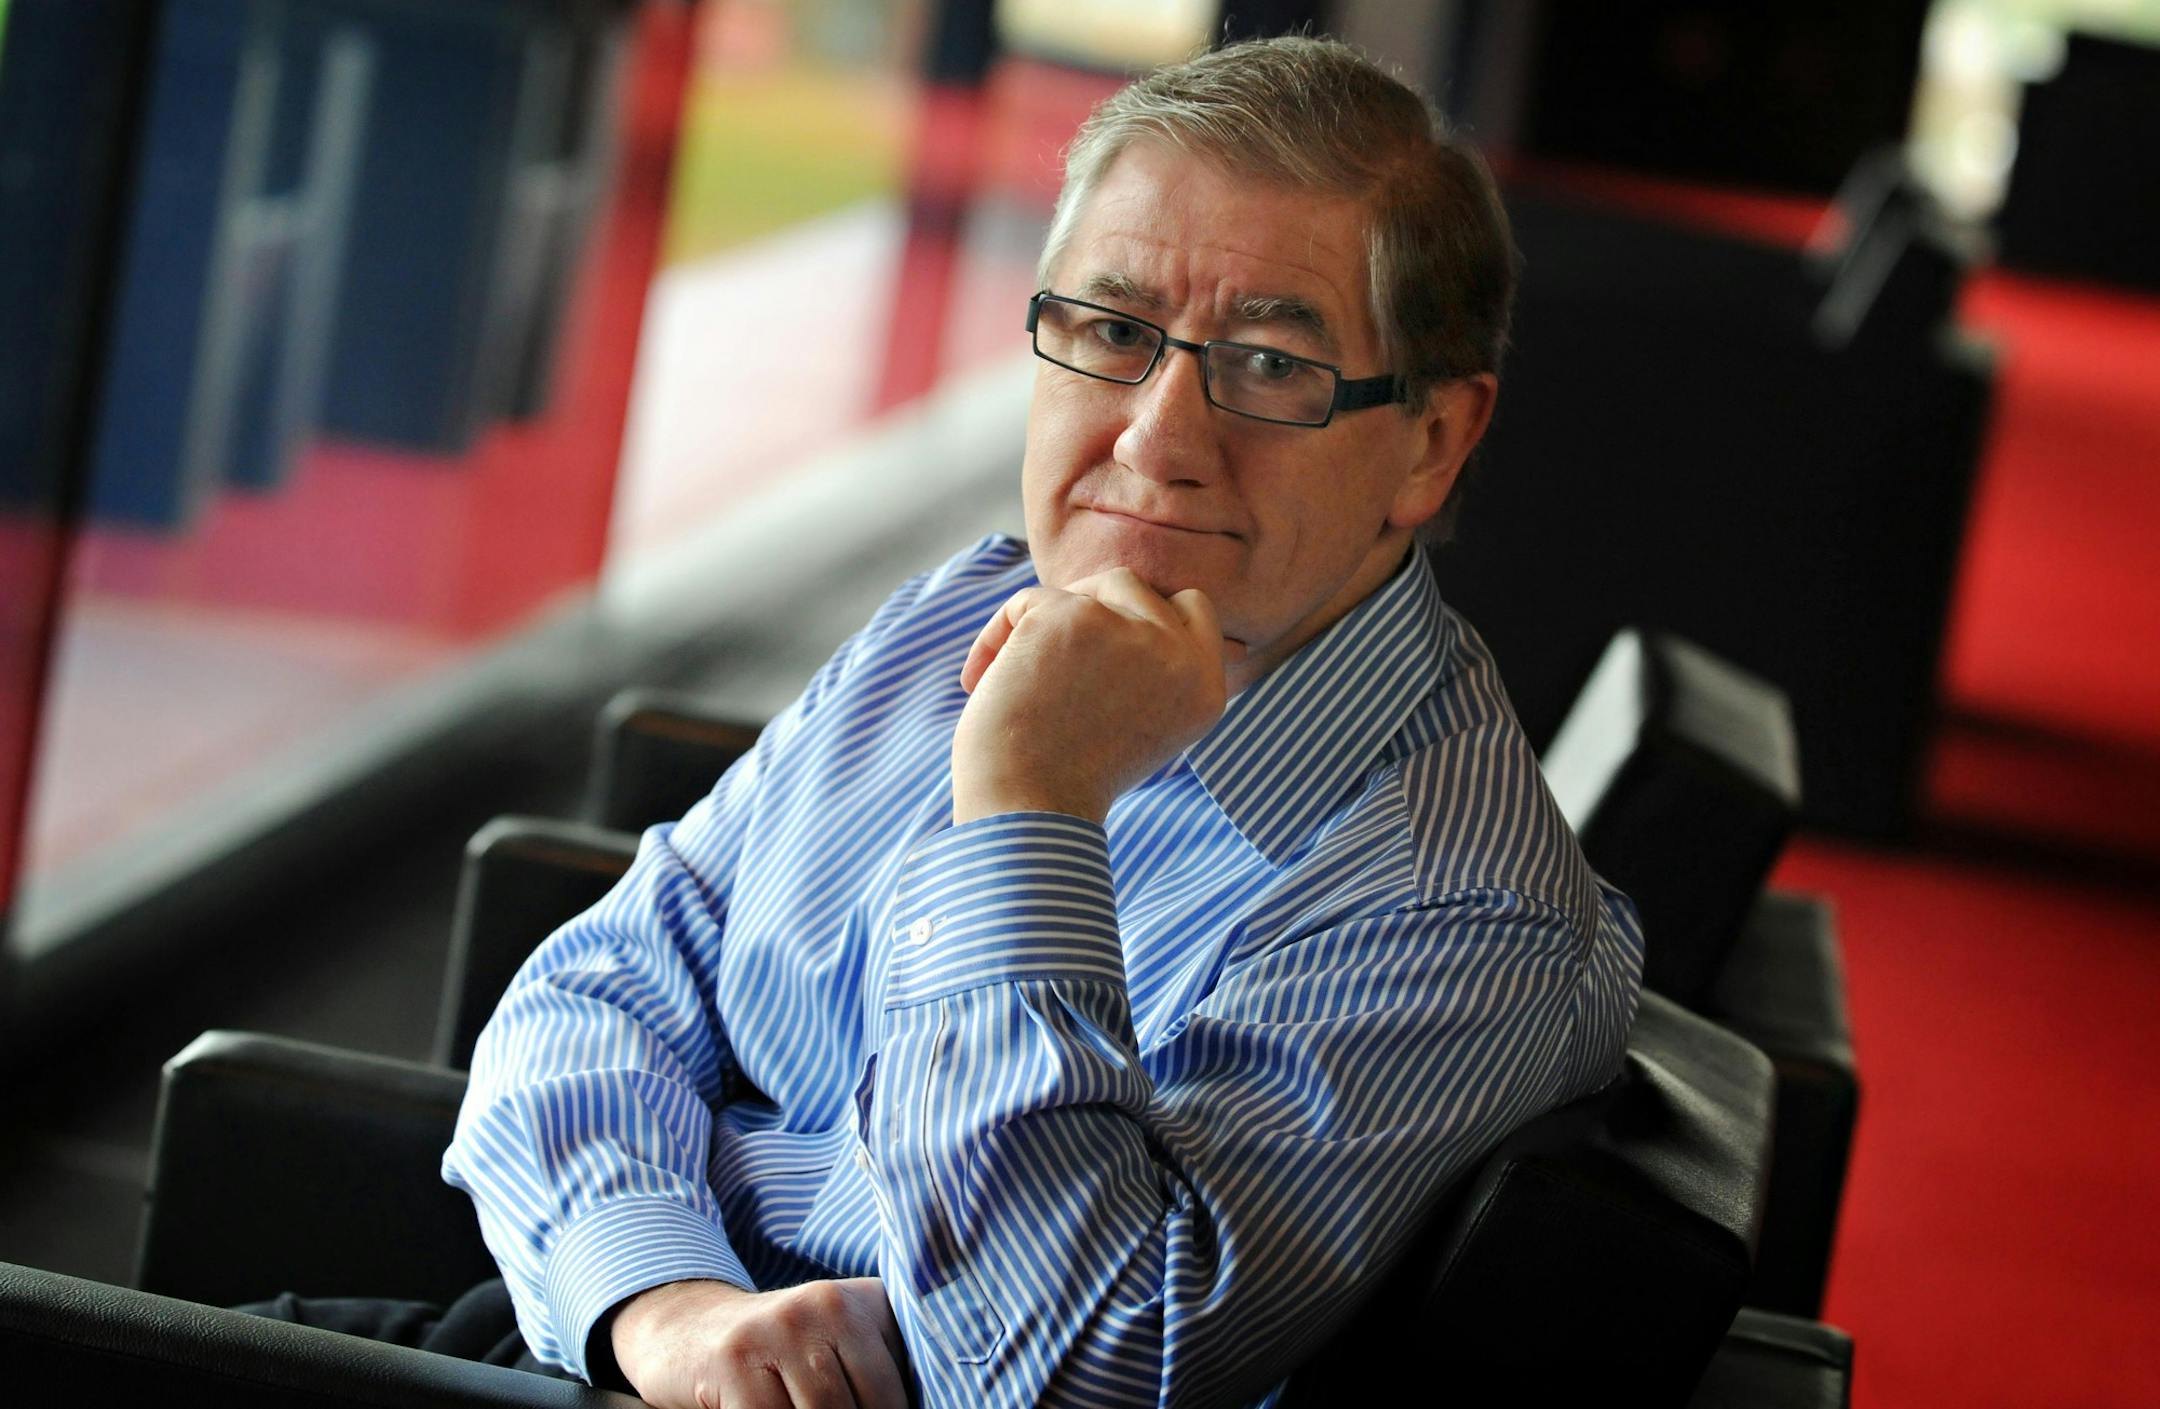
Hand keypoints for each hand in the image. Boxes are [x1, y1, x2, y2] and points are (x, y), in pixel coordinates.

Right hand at [608, 1277, 906, 1408]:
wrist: (690, 1326)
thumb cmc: (781, 1347)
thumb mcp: (836, 1336)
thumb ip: (880, 1363)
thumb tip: (924, 1402)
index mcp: (859, 1303)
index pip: (891, 1390)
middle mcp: (821, 1307)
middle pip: (853, 1408)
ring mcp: (774, 1333)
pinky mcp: (732, 1363)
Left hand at [951, 567, 1243, 823]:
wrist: (1024, 812)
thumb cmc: (1067, 779)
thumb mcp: (1140, 725)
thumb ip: (1151, 669)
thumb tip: (1121, 607)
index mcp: (1205, 688)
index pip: (1193, 608)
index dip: (1143, 615)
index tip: (1100, 651)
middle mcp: (1178, 655)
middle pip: (1134, 587)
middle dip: (1089, 610)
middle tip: (1051, 660)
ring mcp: (1127, 630)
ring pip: (1084, 589)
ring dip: (1047, 620)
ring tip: (1016, 675)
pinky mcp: (1070, 616)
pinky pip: (1027, 602)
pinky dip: (997, 638)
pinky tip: (980, 682)